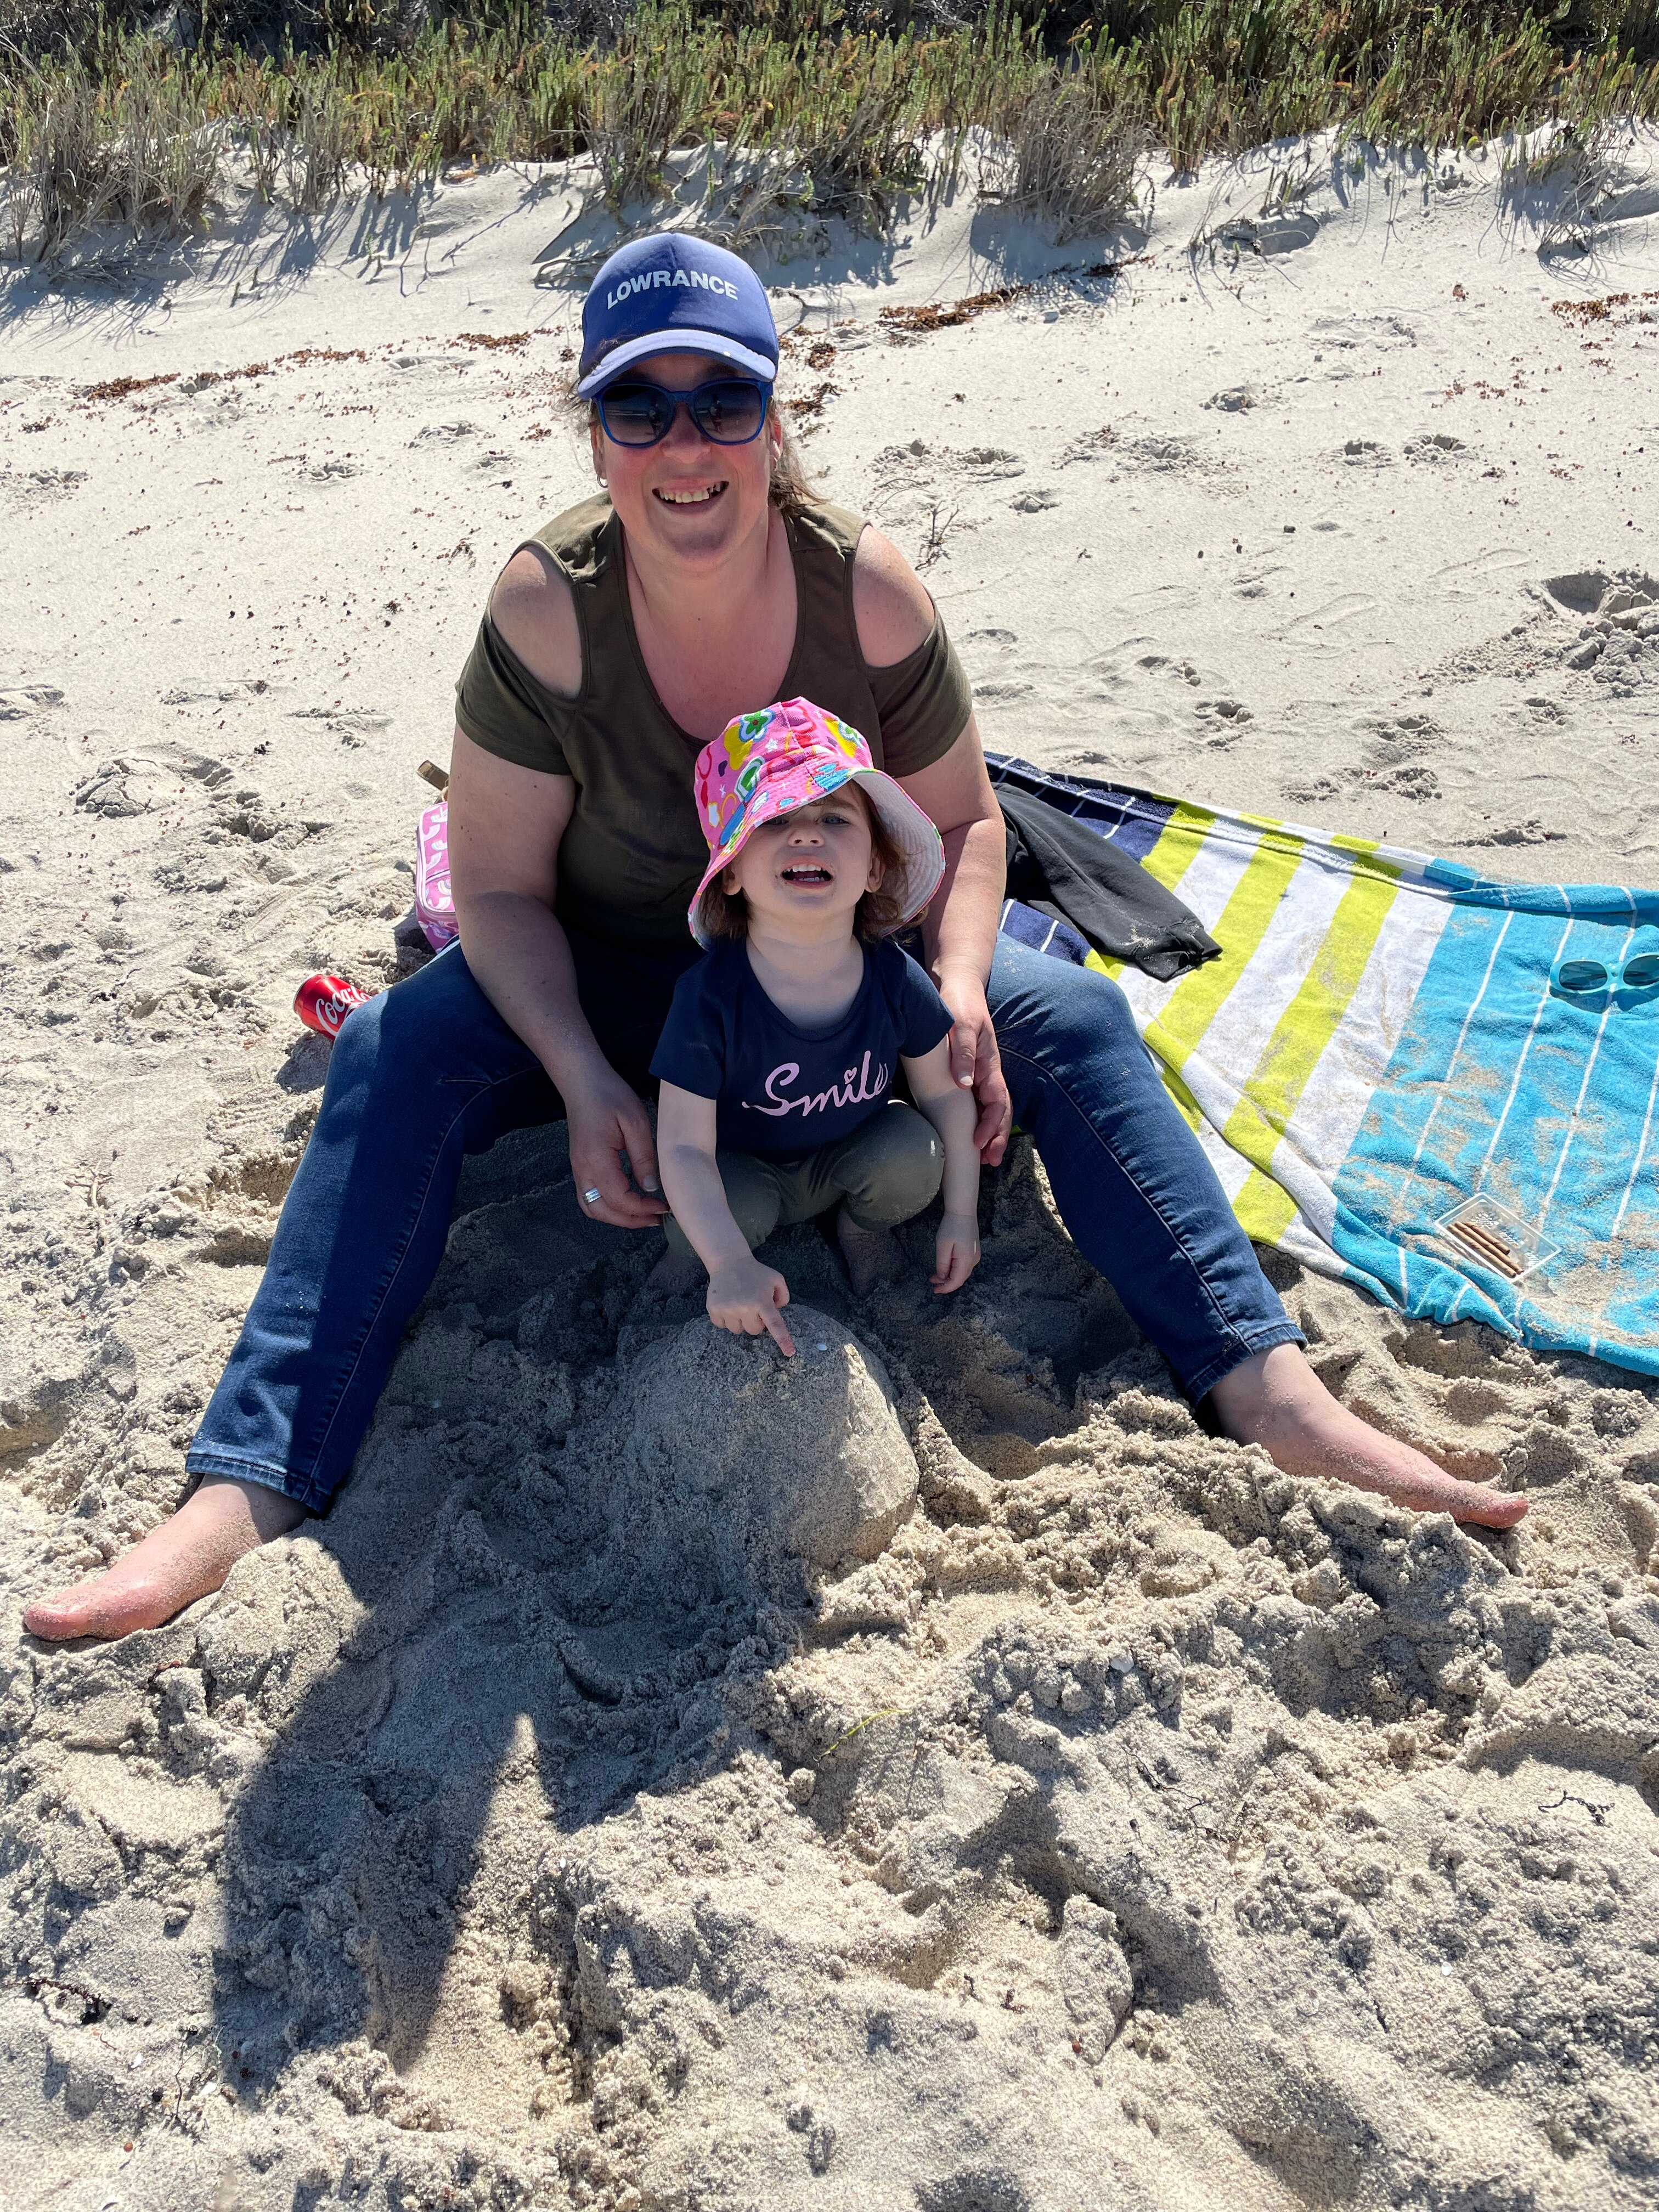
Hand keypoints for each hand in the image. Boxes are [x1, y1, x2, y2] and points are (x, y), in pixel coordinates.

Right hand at [563, 1060, 667, 1228]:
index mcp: (596, 1159)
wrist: (582, 1080)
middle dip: (630, 1221)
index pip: (618, 1199)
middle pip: (602, 1211)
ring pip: (592, 1208)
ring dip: (617, 1217)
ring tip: (642, 1214)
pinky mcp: (580, 1165)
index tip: (663, 1207)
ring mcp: (578, 1168)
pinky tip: (627, 1201)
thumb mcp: (636, 1123)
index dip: (642, 1209)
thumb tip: (651, 1188)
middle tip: (656, 1218)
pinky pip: (589, 1197)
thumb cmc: (609, 1095)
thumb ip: (644, 1158)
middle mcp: (582, 1169)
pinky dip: (607, 1206)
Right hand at [707, 1256, 794, 1353]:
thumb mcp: (776, 1279)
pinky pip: (721, 1325)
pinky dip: (724, 1318)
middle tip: (752, 1306)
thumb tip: (777, 1312)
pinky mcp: (714, 1309)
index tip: (789, 1353)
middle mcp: (745, 1307)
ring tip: (738, 1303)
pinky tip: (727, 1304)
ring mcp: (728, 1309)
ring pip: (737, 1330)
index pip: (775, 1324)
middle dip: (755, 1321)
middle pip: (754, 1331)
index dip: (783, 1339)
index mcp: (762, 1301)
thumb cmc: (755, 1272)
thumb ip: (783, 1296)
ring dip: (739, 1321)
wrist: (729, 1262)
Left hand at [931, 1210, 979, 1293]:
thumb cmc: (952, 1226)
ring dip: (948, 1276)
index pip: (956, 1281)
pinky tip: (944, 1267)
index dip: (945, 1288)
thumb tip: (941, 1278)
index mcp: (966, 1260)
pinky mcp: (972, 1252)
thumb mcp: (942, 1246)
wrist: (963, 1211)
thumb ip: (942, 1265)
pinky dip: (953, 1269)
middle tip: (931, 1282)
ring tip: (934, 1276)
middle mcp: (973, 1260)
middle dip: (945, 1283)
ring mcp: (974, 1256)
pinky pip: (963, 1266)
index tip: (934, 1290)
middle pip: (959, 1279)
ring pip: (961, 1273)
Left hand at [936, 966, 1011, 1165]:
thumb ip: (964, 1052)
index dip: (991, 1125)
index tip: (978, 1142)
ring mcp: (979, 1072)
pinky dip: (977, 1119)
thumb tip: (965, 1085)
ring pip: (991, 1108)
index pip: (997, 1102)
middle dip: (997, 1138)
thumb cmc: (959, 1002)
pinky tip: (968, 1131)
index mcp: (989, 1065)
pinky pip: (977, 1100)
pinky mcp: (967, 1070)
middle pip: (999, 1111)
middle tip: (989, 1162)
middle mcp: (987, 1073)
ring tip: (984, 1156)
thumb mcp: (962, 1024)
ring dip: (990, 1132)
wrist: (956, 983)